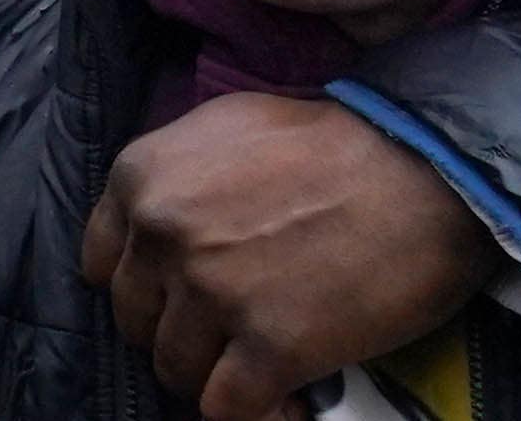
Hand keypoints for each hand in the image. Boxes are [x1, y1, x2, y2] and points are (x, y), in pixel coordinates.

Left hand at [79, 92, 492, 420]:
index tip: (177, 294)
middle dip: (178, 330)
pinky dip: (257, 411)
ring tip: (260, 359)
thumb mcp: (224, 128)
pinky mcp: (269, 349)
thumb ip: (174, 179)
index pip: (101, 265)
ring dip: (215, 373)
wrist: (419, 169)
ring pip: (176, 370)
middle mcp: (163, 235)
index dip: (144, 286)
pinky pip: (226, 410)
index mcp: (142, 178)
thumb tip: (151, 226)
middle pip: (137, 322)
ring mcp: (212, 294)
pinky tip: (285, 397)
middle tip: (229, 327)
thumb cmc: (331, 142)